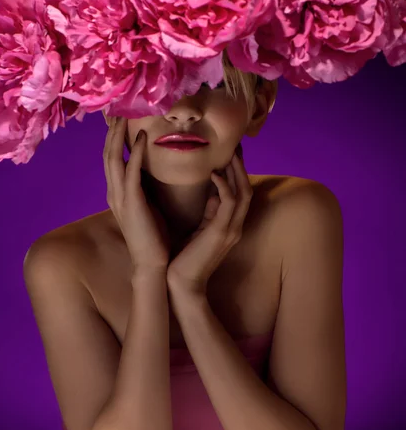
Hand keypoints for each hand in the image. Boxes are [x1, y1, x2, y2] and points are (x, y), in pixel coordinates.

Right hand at [104, 116, 170, 270]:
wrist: (153, 263)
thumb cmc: (154, 236)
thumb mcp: (148, 206)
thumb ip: (146, 188)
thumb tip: (155, 171)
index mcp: (118, 193)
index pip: (112, 158)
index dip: (114, 137)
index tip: (119, 117)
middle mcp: (114, 192)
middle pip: (108, 153)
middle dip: (111, 130)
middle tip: (116, 107)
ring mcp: (120, 197)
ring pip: (113, 158)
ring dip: (118, 135)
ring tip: (124, 114)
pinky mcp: (131, 202)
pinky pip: (131, 171)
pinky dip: (135, 152)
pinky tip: (141, 137)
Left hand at [166, 150, 252, 294]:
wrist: (181, 284)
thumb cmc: (185, 257)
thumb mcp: (199, 228)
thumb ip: (209, 211)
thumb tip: (211, 190)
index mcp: (229, 224)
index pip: (240, 191)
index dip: (237, 171)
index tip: (229, 151)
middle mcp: (235, 225)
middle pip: (247, 188)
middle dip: (241, 166)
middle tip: (234, 145)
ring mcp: (231, 230)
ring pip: (243, 193)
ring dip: (236, 171)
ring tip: (229, 152)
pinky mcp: (221, 233)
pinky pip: (230, 204)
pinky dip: (224, 186)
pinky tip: (214, 173)